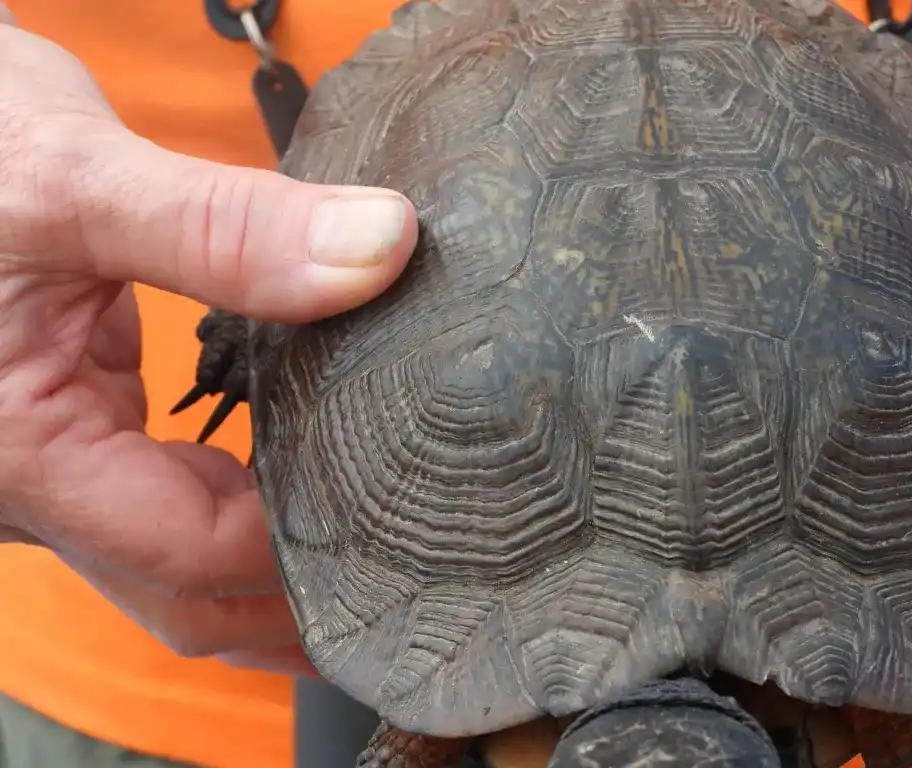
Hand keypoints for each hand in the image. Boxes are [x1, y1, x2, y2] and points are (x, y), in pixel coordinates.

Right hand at [0, 6, 416, 674]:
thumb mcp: (79, 181)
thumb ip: (226, 228)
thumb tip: (382, 249)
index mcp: (23, 458)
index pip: (193, 555)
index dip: (305, 554)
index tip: (405, 518)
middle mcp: (33, 485)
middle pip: (186, 592)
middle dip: (292, 605)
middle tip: (409, 581)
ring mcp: (57, 461)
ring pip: (173, 557)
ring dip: (266, 568)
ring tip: (371, 551)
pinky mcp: (77, 425)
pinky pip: (164, 497)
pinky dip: (236, 506)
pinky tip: (302, 483)